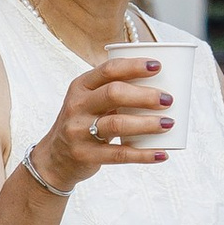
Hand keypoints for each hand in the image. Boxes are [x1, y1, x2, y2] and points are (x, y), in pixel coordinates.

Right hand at [29, 52, 174, 191]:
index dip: (134, 66)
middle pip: (114, 93)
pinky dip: (144, 155)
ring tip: (169, 123)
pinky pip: (119, 155)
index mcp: (81, 86)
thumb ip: (114, 92)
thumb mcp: (89, 102)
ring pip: (117, 124)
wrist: (55, 158)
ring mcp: (78, 131)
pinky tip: (162, 154)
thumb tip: (161, 84)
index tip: (158, 67)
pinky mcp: (85, 155)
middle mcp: (77, 106)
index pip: (108, 70)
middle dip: (145, 95)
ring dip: (147, 123)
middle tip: (168, 99)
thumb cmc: (83, 123)